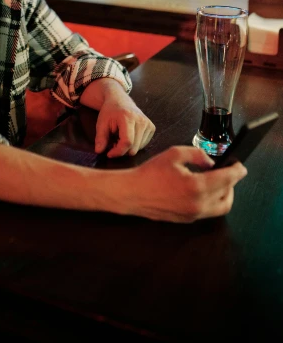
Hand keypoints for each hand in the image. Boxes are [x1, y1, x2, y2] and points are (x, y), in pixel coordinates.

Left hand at [87, 78, 155, 156]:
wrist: (120, 100)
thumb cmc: (110, 112)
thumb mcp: (101, 123)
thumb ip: (100, 138)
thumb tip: (99, 151)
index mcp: (128, 117)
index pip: (127, 141)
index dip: (118, 151)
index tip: (109, 154)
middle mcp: (141, 120)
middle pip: (134, 148)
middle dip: (122, 150)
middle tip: (113, 143)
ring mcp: (148, 124)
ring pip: (138, 149)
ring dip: (128, 148)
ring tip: (120, 137)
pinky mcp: (152, 127)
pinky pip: (143, 145)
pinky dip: (134, 145)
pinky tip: (128, 136)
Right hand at [119, 145, 247, 221]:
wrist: (133, 193)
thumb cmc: (151, 172)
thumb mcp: (174, 154)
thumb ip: (197, 155)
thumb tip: (211, 162)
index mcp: (196, 186)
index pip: (227, 179)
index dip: (237, 172)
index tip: (240, 166)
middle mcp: (198, 204)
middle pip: (227, 196)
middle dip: (232, 183)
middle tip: (230, 172)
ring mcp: (193, 214)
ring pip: (220, 207)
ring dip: (224, 194)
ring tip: (219, 182)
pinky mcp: (187, 220)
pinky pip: (208, 211)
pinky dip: (212, 200)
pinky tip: (205, 190)